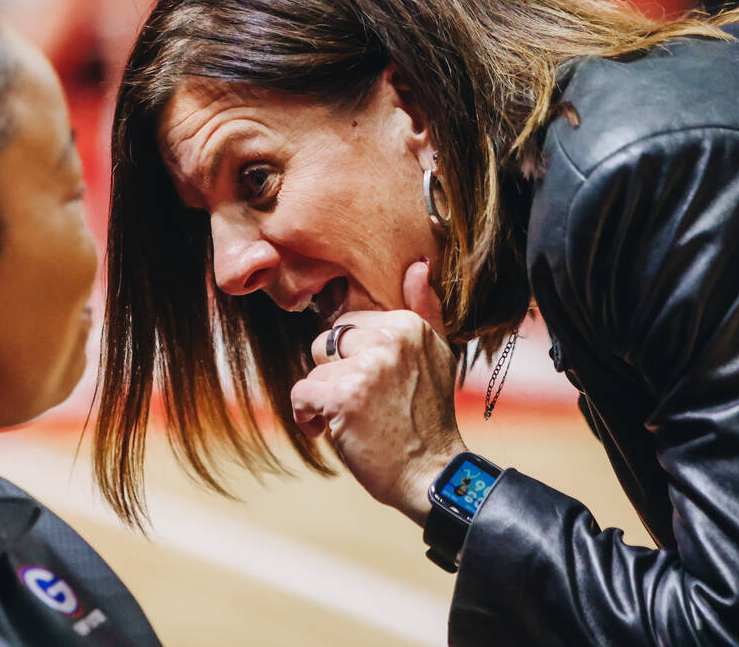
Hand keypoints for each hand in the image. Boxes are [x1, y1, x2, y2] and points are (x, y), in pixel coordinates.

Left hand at [291, 260, 465, 525]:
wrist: (430, 474)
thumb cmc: (428, 418)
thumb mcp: (437, 356)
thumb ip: (424, 309)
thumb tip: (418, 265)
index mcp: (408, 324)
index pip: (350, 324)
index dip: (353, 358)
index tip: (375, 385)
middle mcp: (390, 339)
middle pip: (328, 342)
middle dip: (336, 375)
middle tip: (364, 404)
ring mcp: (367, 367)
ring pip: (314, 369)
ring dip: (323, 399)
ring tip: (353, 419)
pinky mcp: (343, 397)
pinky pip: (301, 394)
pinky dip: (308, 417)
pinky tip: (331, 431)